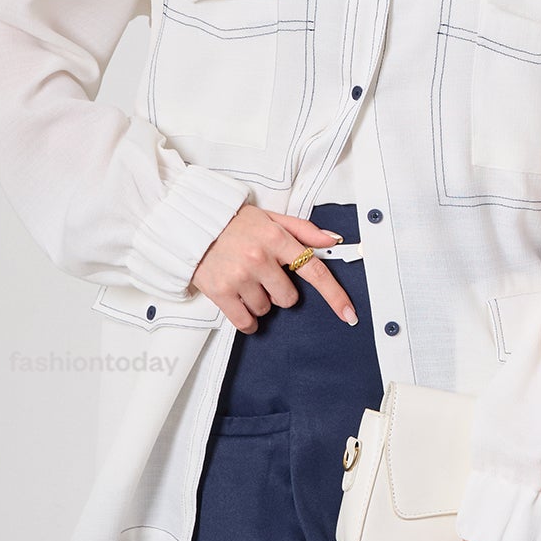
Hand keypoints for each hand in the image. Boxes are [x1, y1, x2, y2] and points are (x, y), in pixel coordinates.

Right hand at [190, 205, 353, 332]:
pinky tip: (241, 304)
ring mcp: (240, 276)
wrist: (191, 224)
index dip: (335, 295)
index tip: (348, 313)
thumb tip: (332, 240)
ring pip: (266, 309)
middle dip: (280, 290)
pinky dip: (247, 320)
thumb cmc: (233, 223)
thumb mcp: (272, 219)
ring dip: (260, 300)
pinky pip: (246, 322)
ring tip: (245, 280)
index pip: (314, 271)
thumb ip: (304, 230)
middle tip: (264, 275)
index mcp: (276, 238)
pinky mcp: (221, 292)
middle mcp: (259, 258)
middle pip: (289, 297)